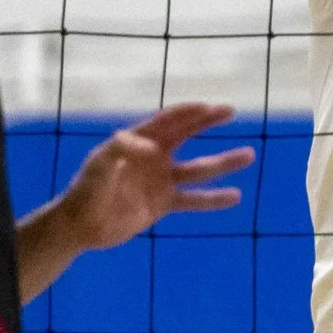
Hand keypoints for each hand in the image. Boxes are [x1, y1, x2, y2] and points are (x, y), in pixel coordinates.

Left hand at [56, 103, 254, 251]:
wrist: (82, 226)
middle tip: (231, 110)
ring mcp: (161, 180)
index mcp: (138, 141)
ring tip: (249, 155)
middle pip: (186, 134)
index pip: (167, 121)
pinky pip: (194, 199)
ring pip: (199, 168)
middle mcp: (154, 156)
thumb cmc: (86, 191)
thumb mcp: (98, 167)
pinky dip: (214, 199)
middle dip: (207, 121)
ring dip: (223, 162)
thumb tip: (144, 145)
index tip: (209, 107)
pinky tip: (235, 197)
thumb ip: (118, 152)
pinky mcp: (164, 203)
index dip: (187, 112)